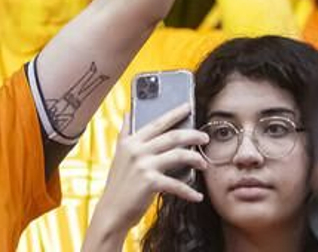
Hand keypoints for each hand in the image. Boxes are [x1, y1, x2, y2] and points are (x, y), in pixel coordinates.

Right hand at [89, 104, 207, 238]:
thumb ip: (124, 133)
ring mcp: (143, 165)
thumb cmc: (118, 185)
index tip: (188, 106)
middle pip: (172, 137)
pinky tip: (197, 196)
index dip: (174, 113)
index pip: (157, 123)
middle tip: (205, 137)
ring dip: (195, 159)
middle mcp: (137, 150)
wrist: (111, 211)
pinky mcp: (150, 182)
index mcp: (131, 141)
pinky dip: (189, 192)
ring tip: (203, 163)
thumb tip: (126, 113)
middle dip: (193, 134)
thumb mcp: (118, 155)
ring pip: (178, 155)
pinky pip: (177, 184)